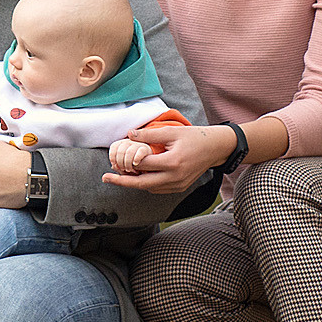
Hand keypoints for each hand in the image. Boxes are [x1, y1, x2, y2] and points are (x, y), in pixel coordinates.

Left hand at [100, 123, 231, 197]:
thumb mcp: (172, 132)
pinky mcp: (180, 188)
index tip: (113, 160)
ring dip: (134, 183)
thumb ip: (149, 135)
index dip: (127, 162)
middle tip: (106, 178)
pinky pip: (158, 189)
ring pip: (150, 188)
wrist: (216, 148)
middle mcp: (175, 178)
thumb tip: (129, 134)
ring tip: (119, 176)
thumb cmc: (195, 137)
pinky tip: (138, 176)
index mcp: (172, 163)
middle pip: (142, 184)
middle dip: (122, 182)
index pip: (142, 165)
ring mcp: (178, 185)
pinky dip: (146, 184)